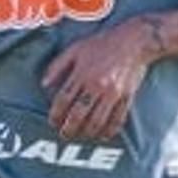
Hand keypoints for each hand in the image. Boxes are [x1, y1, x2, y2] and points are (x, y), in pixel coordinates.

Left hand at [42, 16, 162, 140]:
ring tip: (81, 135)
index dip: (55, 115)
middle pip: (78, 115)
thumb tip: (44, 84)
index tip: (52, 122)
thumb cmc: (102, 44)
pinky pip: (117, 120)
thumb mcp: (75, 49)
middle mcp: (96, 85)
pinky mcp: (127, 97)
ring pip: (97, 121)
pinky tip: (102, 135)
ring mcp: (113, 93)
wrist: (134, 41)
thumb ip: (57, 66)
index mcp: (82, 73)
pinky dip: (109, 131)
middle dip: (68, 129)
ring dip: (86, 132)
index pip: (63, 100)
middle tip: (64, 135)